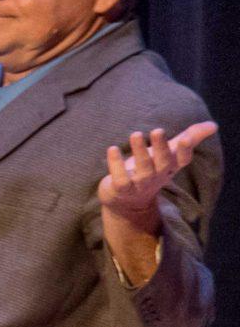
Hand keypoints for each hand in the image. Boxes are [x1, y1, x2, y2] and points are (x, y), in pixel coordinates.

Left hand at [98, 123, 217, 233]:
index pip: (183, 160)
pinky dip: (116, 165)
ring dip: (139, 152)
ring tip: (136, 134)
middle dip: (161, 147)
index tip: (186, 138)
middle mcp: (158, 175)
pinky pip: (120, 179)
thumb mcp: (170, 154)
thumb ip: (190, 138)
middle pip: (163, 163)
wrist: (127, 201)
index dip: (185, 150)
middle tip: (158, 130)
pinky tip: (112, 149)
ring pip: (143, 170)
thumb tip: (214, 125)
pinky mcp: (122, 189)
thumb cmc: (150, 169)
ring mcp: (140, 184)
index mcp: (170, 166)